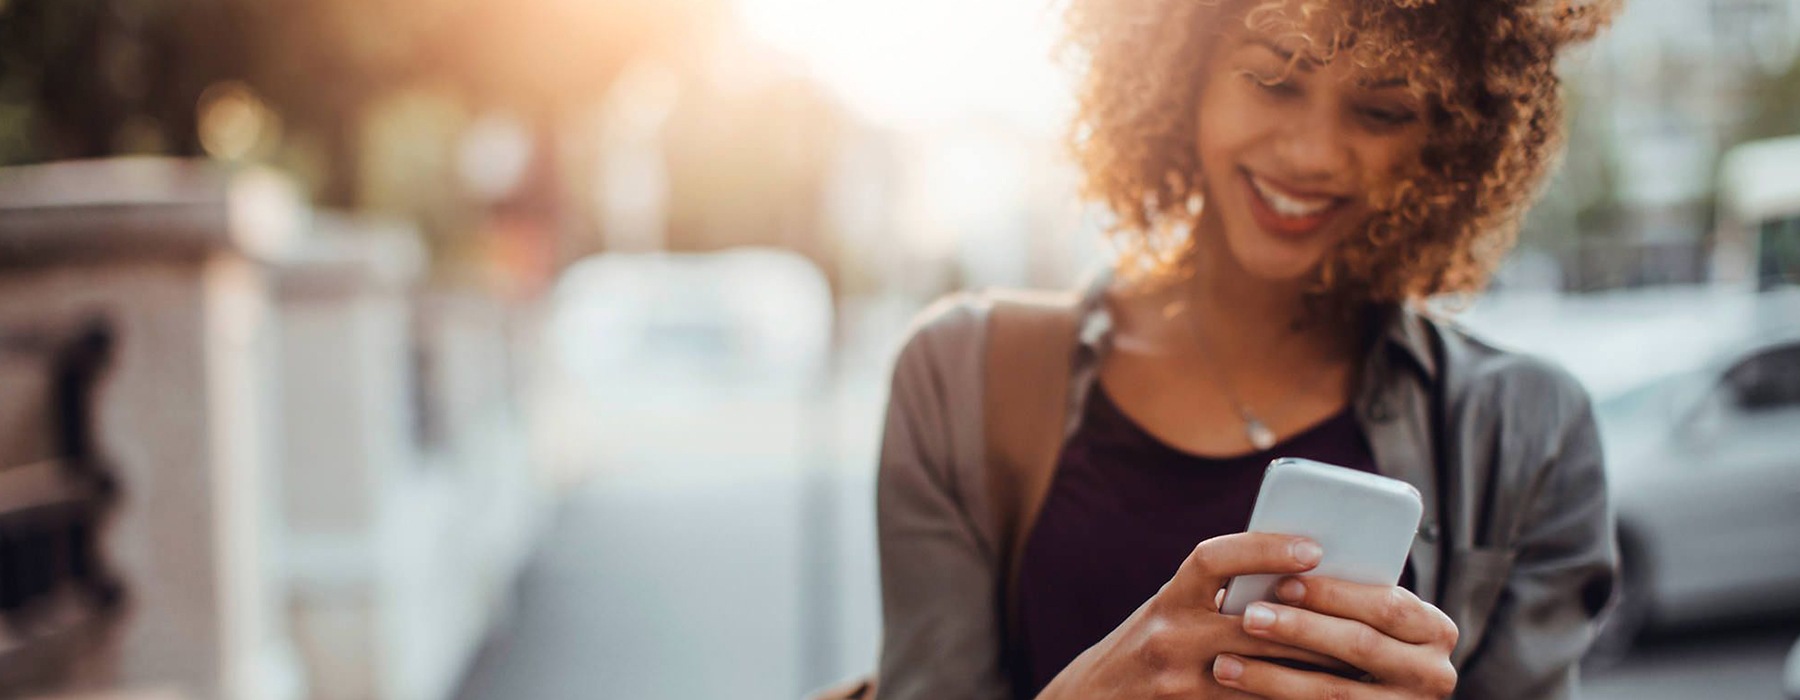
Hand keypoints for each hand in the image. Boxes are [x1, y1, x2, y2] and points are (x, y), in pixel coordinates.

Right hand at [1036, 533, 1346, 699]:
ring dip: (1313, 667)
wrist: (1095, 699)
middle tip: (1364, 616)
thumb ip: (1217, 594)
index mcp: (1169, 599)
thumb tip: (1293, 574)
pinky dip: (1287, 695)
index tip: (1312, 548)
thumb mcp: (1171, 610)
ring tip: (1358, 660)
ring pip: (1264, 672)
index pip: (1213, 560)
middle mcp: (1169, 636)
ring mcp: (1179, 682)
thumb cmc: (1148, 647)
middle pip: (1256, 624)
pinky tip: (1319, 693)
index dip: (1263, 549)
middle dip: (1314, 620)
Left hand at [1211, 575, 1459, 698]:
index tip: (1283, 582)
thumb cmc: (1365, 636)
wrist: (1379, 695)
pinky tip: (1242, 693)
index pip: (1386, 605)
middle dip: (1300, 630)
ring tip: (1225, 664)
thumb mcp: (1372, 616)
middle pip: (1360, 646)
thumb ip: (1348, 597)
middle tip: (1249, 617)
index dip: (1334, 594)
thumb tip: (1287, 561)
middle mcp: (1433, 674)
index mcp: (1434, 630)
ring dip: (1274, 678)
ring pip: (1334, 693)